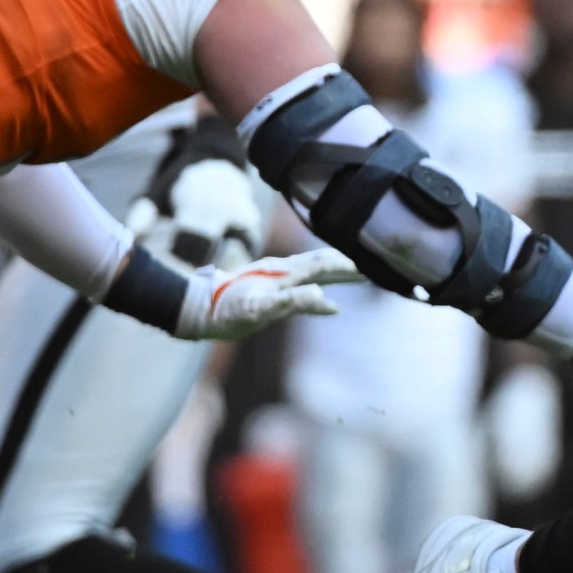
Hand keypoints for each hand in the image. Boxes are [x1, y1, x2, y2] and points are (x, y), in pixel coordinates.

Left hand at [171, 248, 357, 340]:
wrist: (199, 308)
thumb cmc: (227, 310)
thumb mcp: (257, 310)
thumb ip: (290, 302)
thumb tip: (323, 296)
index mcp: (284, 273)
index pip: (323, 263)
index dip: (347, 266)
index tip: (371, 269)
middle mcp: (283, 270)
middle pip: (321, 262)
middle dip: (347, 265)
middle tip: (373, 269)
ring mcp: (277, 278)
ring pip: (313, 270)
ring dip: (336, 273)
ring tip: (356, 277)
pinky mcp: (271, 290)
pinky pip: (302, 287)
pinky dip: (320, 292)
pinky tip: (329, 305)